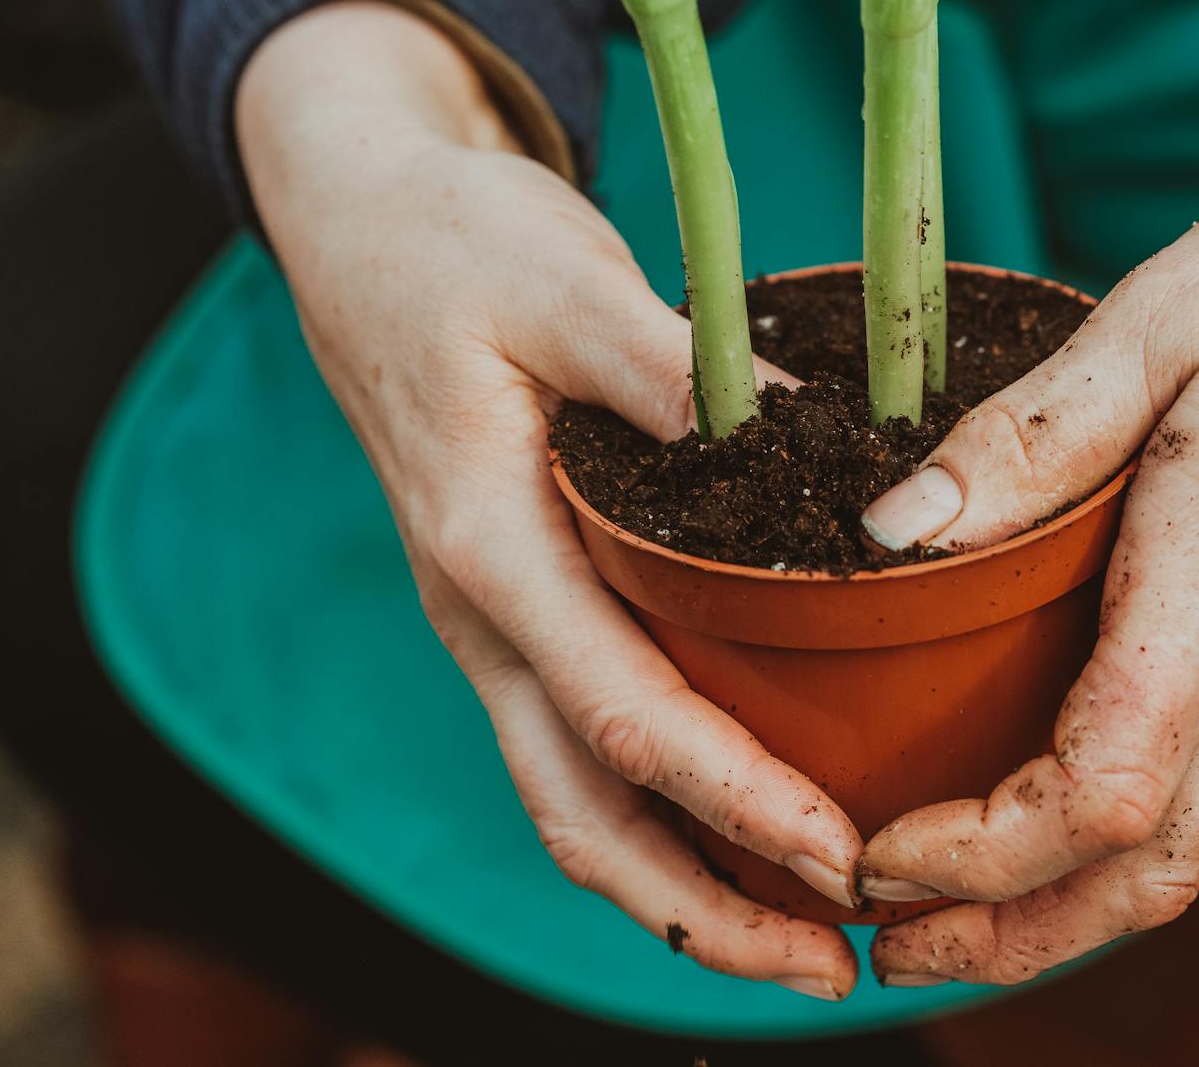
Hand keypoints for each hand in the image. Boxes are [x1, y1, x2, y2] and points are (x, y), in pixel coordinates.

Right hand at [237, 0, 858, 998]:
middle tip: (835, 970)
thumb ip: (664, 365)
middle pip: (584, 809)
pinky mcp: (518, 608)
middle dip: (706, 909)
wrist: (358, 229)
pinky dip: (660, 814)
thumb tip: (803, 437)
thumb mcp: (559, 276)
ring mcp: (492, 623)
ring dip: (682, 887)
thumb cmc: (454, 246)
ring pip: (575, 797)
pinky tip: (742, 832)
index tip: (839, 856)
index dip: (732, 798)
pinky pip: (582, 744)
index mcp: (488, 545)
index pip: (618, 711)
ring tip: (805, 941)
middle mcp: (482, 614)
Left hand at [855, 37, 1198, 984]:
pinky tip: (1054, 844)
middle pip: (1145, 873)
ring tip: (947, 928)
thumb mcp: (1162, 316)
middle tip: (882, 942)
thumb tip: (887, 536)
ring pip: (1190, 860)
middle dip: (1005, 935)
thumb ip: (1027, 439)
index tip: (873, 850)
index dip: (976, 853)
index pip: (1104, 784)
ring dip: (1064, 921)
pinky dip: (1123, 863)